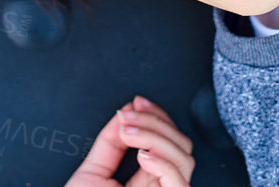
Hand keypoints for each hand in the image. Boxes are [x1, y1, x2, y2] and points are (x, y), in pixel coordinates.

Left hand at [65, 96, 194, 186]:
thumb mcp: (92, 174)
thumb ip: (109, 144)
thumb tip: (125, 112)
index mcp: (147, 182)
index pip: (168, 142)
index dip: (158, 116)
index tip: (136, 101)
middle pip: (182, 146)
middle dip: (157, 121)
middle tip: (128, 115)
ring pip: (185, 159)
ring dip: (157, 136)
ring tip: (129, 133)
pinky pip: (179, 183)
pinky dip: (164, 161)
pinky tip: (142, 154)